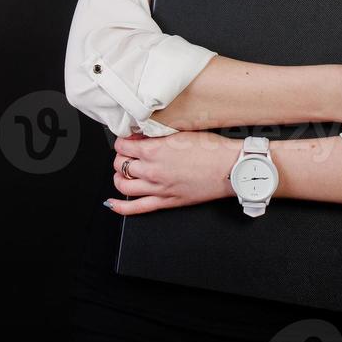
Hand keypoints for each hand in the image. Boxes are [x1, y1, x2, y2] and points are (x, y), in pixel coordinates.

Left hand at [103, 132, 240, 214]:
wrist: (229, 168)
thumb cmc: (212, 149)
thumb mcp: (181, 133)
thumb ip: (159, 136)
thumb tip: (144, 136)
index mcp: (155, 150)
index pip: (123, 145)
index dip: (122, 141)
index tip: (126, 140)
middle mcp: (152, 170)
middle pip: (120, 164)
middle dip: (120, 157)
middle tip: (126, 154)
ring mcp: (158, 188)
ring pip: (123, 185)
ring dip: (119, 178)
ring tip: (123, 173)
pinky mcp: (167, 201)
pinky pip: (137, 208)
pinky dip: (121, 207)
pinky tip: (112, 203)